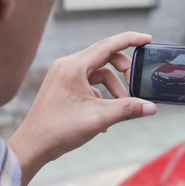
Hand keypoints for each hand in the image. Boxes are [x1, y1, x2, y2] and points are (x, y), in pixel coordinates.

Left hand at [8, 32, 157, 185]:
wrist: (33, 146)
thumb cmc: (58, 130)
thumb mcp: (99, 118)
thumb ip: (128, 109)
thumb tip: (151, 107)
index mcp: (73, 67)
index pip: (108, 45)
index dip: (130, 40)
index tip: (147, 39)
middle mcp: (67, 66)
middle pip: (105, 58)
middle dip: (123, 71)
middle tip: (135, 86)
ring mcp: (63, 77)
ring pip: (98, 73)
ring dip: (114, 88)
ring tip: (121, 106)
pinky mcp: (63, 88)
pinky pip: (89, 85)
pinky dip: (102, 96)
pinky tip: (105, 116)